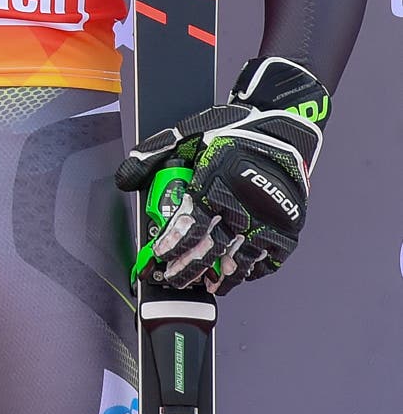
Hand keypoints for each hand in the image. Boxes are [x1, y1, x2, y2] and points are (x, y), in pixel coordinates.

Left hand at [116, 55, 328, 292]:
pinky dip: (254, 271)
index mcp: (214, 183)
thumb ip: (154, 154)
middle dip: (189, 269)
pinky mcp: (289, 226)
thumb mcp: (187, 133)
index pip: (188, 227)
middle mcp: (242, 205)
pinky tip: (240, 275)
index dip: (172, 247)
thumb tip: (124, 179)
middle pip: (211, 250)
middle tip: (174, 280)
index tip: (159, 259)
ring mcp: (268, 219)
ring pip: (241, 260)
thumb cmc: (231, 130)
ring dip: (222, 278)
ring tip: (207, 287)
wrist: (282, 127)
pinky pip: (271, 258)